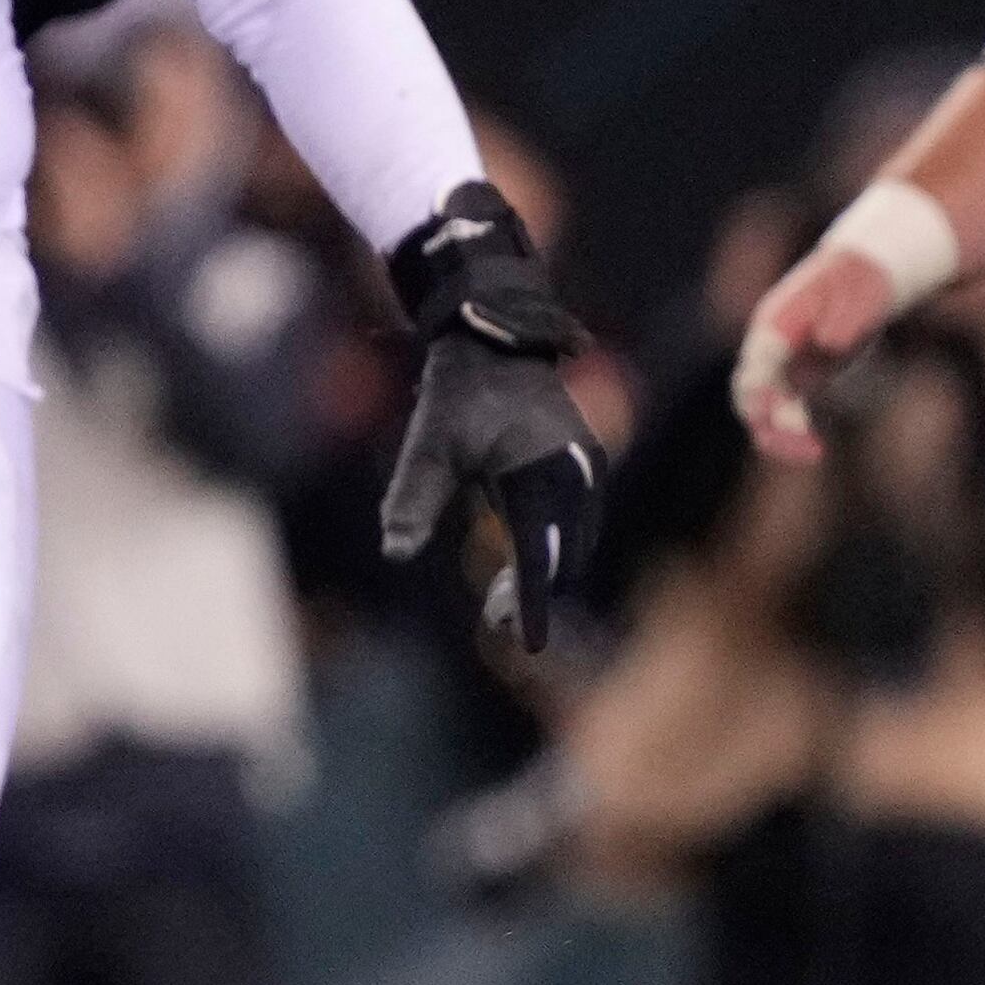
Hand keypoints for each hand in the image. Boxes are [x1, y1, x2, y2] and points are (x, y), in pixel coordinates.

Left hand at [378, 333, 601, 649]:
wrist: (498, 338)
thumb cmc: (459, 393)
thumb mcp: (427, 444)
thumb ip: (412, 499)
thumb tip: (394, 552)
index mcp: (539, 473)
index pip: (539, 556)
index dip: (531, 605)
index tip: (527, 645)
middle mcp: (576, 474)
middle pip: (564, 562)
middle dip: (533, 596)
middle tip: (490, 618)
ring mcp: (590, 469)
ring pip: (576, 546)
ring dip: (545, 576)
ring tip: (500, 599)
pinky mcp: (590, 466)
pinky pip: (580, 526)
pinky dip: (556, 551)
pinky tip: (522, 563)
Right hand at [732, 243, 906, 464]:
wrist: (861, 274)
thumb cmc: (862, 280)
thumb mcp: (861, 292)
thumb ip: (845, 316)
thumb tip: (829, 343)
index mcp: (776, 321)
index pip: (758, 362)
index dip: (761, 391)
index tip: (774, 413)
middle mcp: (768, 347)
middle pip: (749, 394)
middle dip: (770, 423)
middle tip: (807, 446)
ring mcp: (779, 365)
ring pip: (761, 410)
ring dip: (779, 436)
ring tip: (813, 453)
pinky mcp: (794, 379)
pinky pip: (781, 414)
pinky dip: (791, 434)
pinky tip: (814, 449)